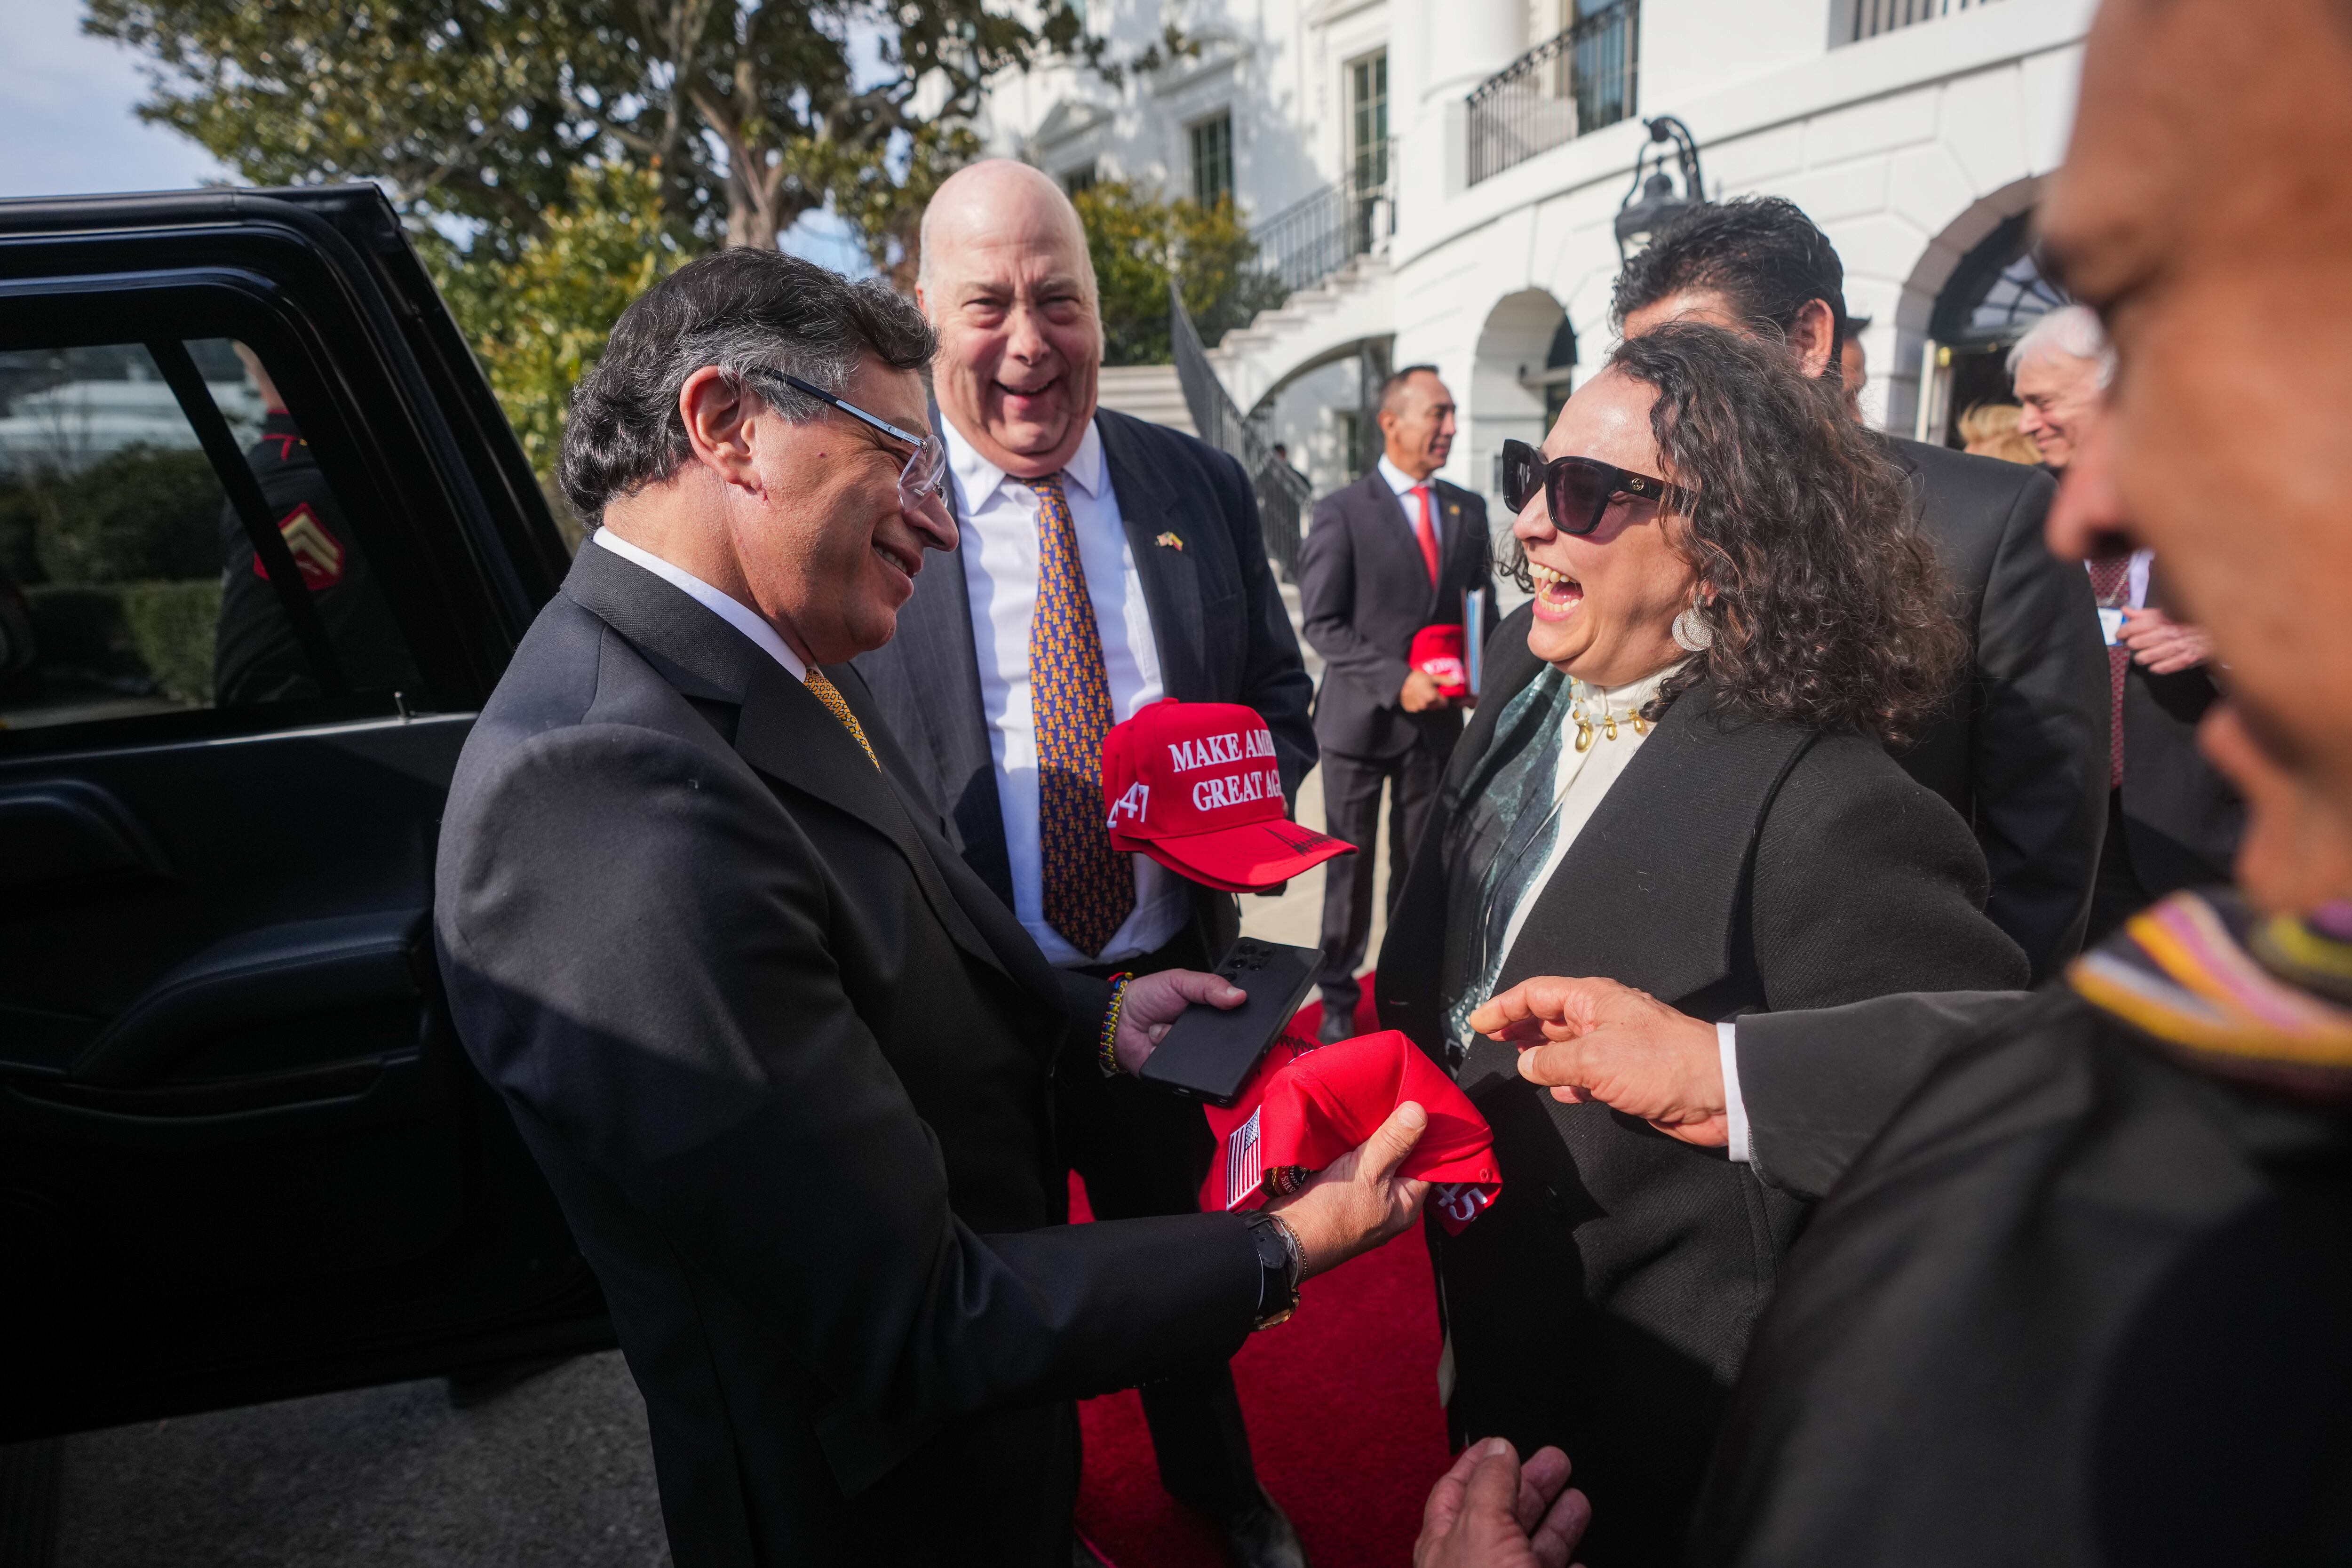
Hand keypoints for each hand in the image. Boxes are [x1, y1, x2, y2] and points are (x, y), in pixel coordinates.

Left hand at [1114, 969, 1242, 1074]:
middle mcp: (1203, 1033)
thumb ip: (1209, 984)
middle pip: (1223, 1037)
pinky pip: (1185, 1067)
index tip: (1229, 1006)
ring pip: (1204, 1053)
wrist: (1117, 1021)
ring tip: (1166, 1027)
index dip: (1236, 1011)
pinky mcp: (1179, 1070)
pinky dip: (1170, 1054)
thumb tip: (1239, 995)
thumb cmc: (1147, 997)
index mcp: (1208, 1009)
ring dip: (1183, 1039)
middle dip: (1206, 1028)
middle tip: (1185, 1016)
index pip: (1233, 1013)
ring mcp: (1192, 1052)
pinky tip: (1159, 1044)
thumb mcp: (1179, 980)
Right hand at [1265, 1101, 1429, 1278]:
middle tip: (1393, 1098)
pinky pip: (1353, 1163)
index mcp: (1405, 1204)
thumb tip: (1420, 1111)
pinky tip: (1347, 1126)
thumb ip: (1394, 1142)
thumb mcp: (1368, 1171)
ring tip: (1370, 1105)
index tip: (1420, 1104)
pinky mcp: (1339, 1192)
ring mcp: (1363, 1199)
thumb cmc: (1331, 1211)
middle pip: (1400, 1160)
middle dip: (1396, 1132)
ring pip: (1375, 1160)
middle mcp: (1389, 1203)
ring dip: (1371, 1138)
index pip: (1428, 1164)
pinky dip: (1352, 1146)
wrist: (1284, 1235)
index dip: (1425, 1135)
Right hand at [1401, 669, 1446, 711]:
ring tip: (1421, 692)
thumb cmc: (1415, 678)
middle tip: (1430, 691)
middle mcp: (1426, 705)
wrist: (1397, 682)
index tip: (1439, 692)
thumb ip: (1445, 680)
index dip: (1443, 697)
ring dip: (1426, 702)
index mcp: (1433, 697)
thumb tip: (1457, 681)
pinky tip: (1414, 696)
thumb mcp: (1432, 677)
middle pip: (1436, 706)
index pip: (1444, 703)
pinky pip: (1418, 708)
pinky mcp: (1410, 709)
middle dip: (1435, 700)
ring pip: (1427, 707)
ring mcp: (1418, 708)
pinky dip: (1418, 703)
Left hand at [1415, 1438, 1590, 1567]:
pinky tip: (1577, 1560)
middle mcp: (1472, 1565)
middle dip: (1530, 1484)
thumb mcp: (1482, 1529)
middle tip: (1554, 1463)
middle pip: (1501, 1514)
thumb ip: (1489, 1486)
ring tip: (1577, 1500)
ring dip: (1556, 1524)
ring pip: (1530, 1548)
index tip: (1498, 1442)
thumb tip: (1497, 1448)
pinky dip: (1565, 1564)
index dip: (1478, 1462)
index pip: (1456, 1490)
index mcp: (1446, 1543)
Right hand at [1468, 977, 1727, 1146]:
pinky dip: (1569, 1081)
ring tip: (1519, 1064)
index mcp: (1594, 1000)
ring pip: (1567, 1047)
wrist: (1718, 1093)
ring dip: (1542, 1056)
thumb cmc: (1660, 1064)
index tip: (1478, 1023)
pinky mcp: (1627, 1077)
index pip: (1537, 994)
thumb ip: (1553, 1061)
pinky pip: (1587, 1075)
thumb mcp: (1595, 1060)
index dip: (1504, 1006)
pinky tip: (1558, 1091)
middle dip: (1520, 1027)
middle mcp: (1602, 1018)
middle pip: (1549, 1017)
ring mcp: (1615, 1047)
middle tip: (1492, 1040)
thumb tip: (1526, 1064)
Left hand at [2119, 606, 2214, 673]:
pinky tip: (2154, 666)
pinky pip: (2165, 667)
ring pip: (2148, 656)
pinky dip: (2157, 668)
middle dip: (2132, 644)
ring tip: (2142, 657)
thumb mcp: (2167, 613)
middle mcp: (2170, 632)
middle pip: (2138, 642)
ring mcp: (2179, 646)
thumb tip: (2126, 611)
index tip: (2120, 635)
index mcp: (2164, 619)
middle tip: (2133, 645)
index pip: (2136, 626)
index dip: (2123, 631)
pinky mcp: (2187, 658)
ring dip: (2142, 658)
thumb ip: (2145, 614)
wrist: (2217, 629)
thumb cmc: (2188, 621)